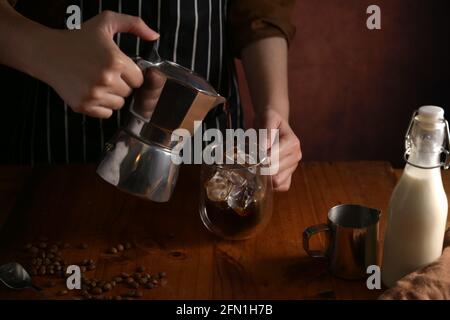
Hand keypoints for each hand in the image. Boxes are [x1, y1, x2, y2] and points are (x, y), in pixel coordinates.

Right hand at [41, 11, 158, 117]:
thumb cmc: (78, 37)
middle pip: (129, 92)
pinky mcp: (83, 106)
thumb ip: (134, 24)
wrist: (47, 52)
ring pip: (118, 104)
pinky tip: (92, 91)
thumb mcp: (106, 22)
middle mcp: (106, 79)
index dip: (130, 73)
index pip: (139, 79)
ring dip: (112, 95)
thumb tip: (155, 36)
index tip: (118, 66)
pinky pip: (106, 113)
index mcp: (116, 61)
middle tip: (105, 72)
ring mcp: (94, 94)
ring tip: (98, 81)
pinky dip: (102, 106)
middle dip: (121, 83)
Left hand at [255, 109, 301, 191]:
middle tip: (252, 159)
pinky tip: (263, 174)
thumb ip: (267, 131)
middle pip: (274, 171)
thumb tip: (265, 147)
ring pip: (277, 181)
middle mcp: (296, 156)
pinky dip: (270, 184)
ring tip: (258, 165)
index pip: (274, 158)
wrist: (274, 125)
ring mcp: (292, 168)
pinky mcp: (288, 176)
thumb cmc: (270, 120)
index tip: (252, 153)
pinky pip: (280, 187)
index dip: (260, 158)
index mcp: (292, 143)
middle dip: (260, 167)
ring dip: (264, 176)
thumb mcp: (268, 118)